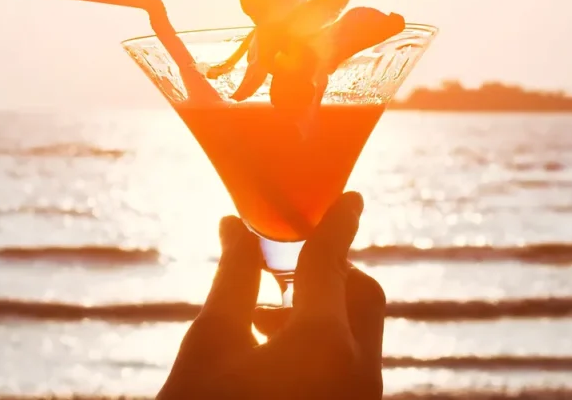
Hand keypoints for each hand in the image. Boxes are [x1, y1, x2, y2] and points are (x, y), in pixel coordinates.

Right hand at [158, 192, 384, 398]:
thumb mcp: (209, 343)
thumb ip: (234, 277)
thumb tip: (238, 226)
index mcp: (325, 344)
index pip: (333, 262)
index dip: (334, 223)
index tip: (348, 197)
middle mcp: (359, 374)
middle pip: (362, 296)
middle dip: (326, 272)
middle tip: (278, 266)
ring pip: (360, 334)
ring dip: (320, 310)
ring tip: (259, 319)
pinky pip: (352, 366)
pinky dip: (323, 344)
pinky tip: (272, 355)